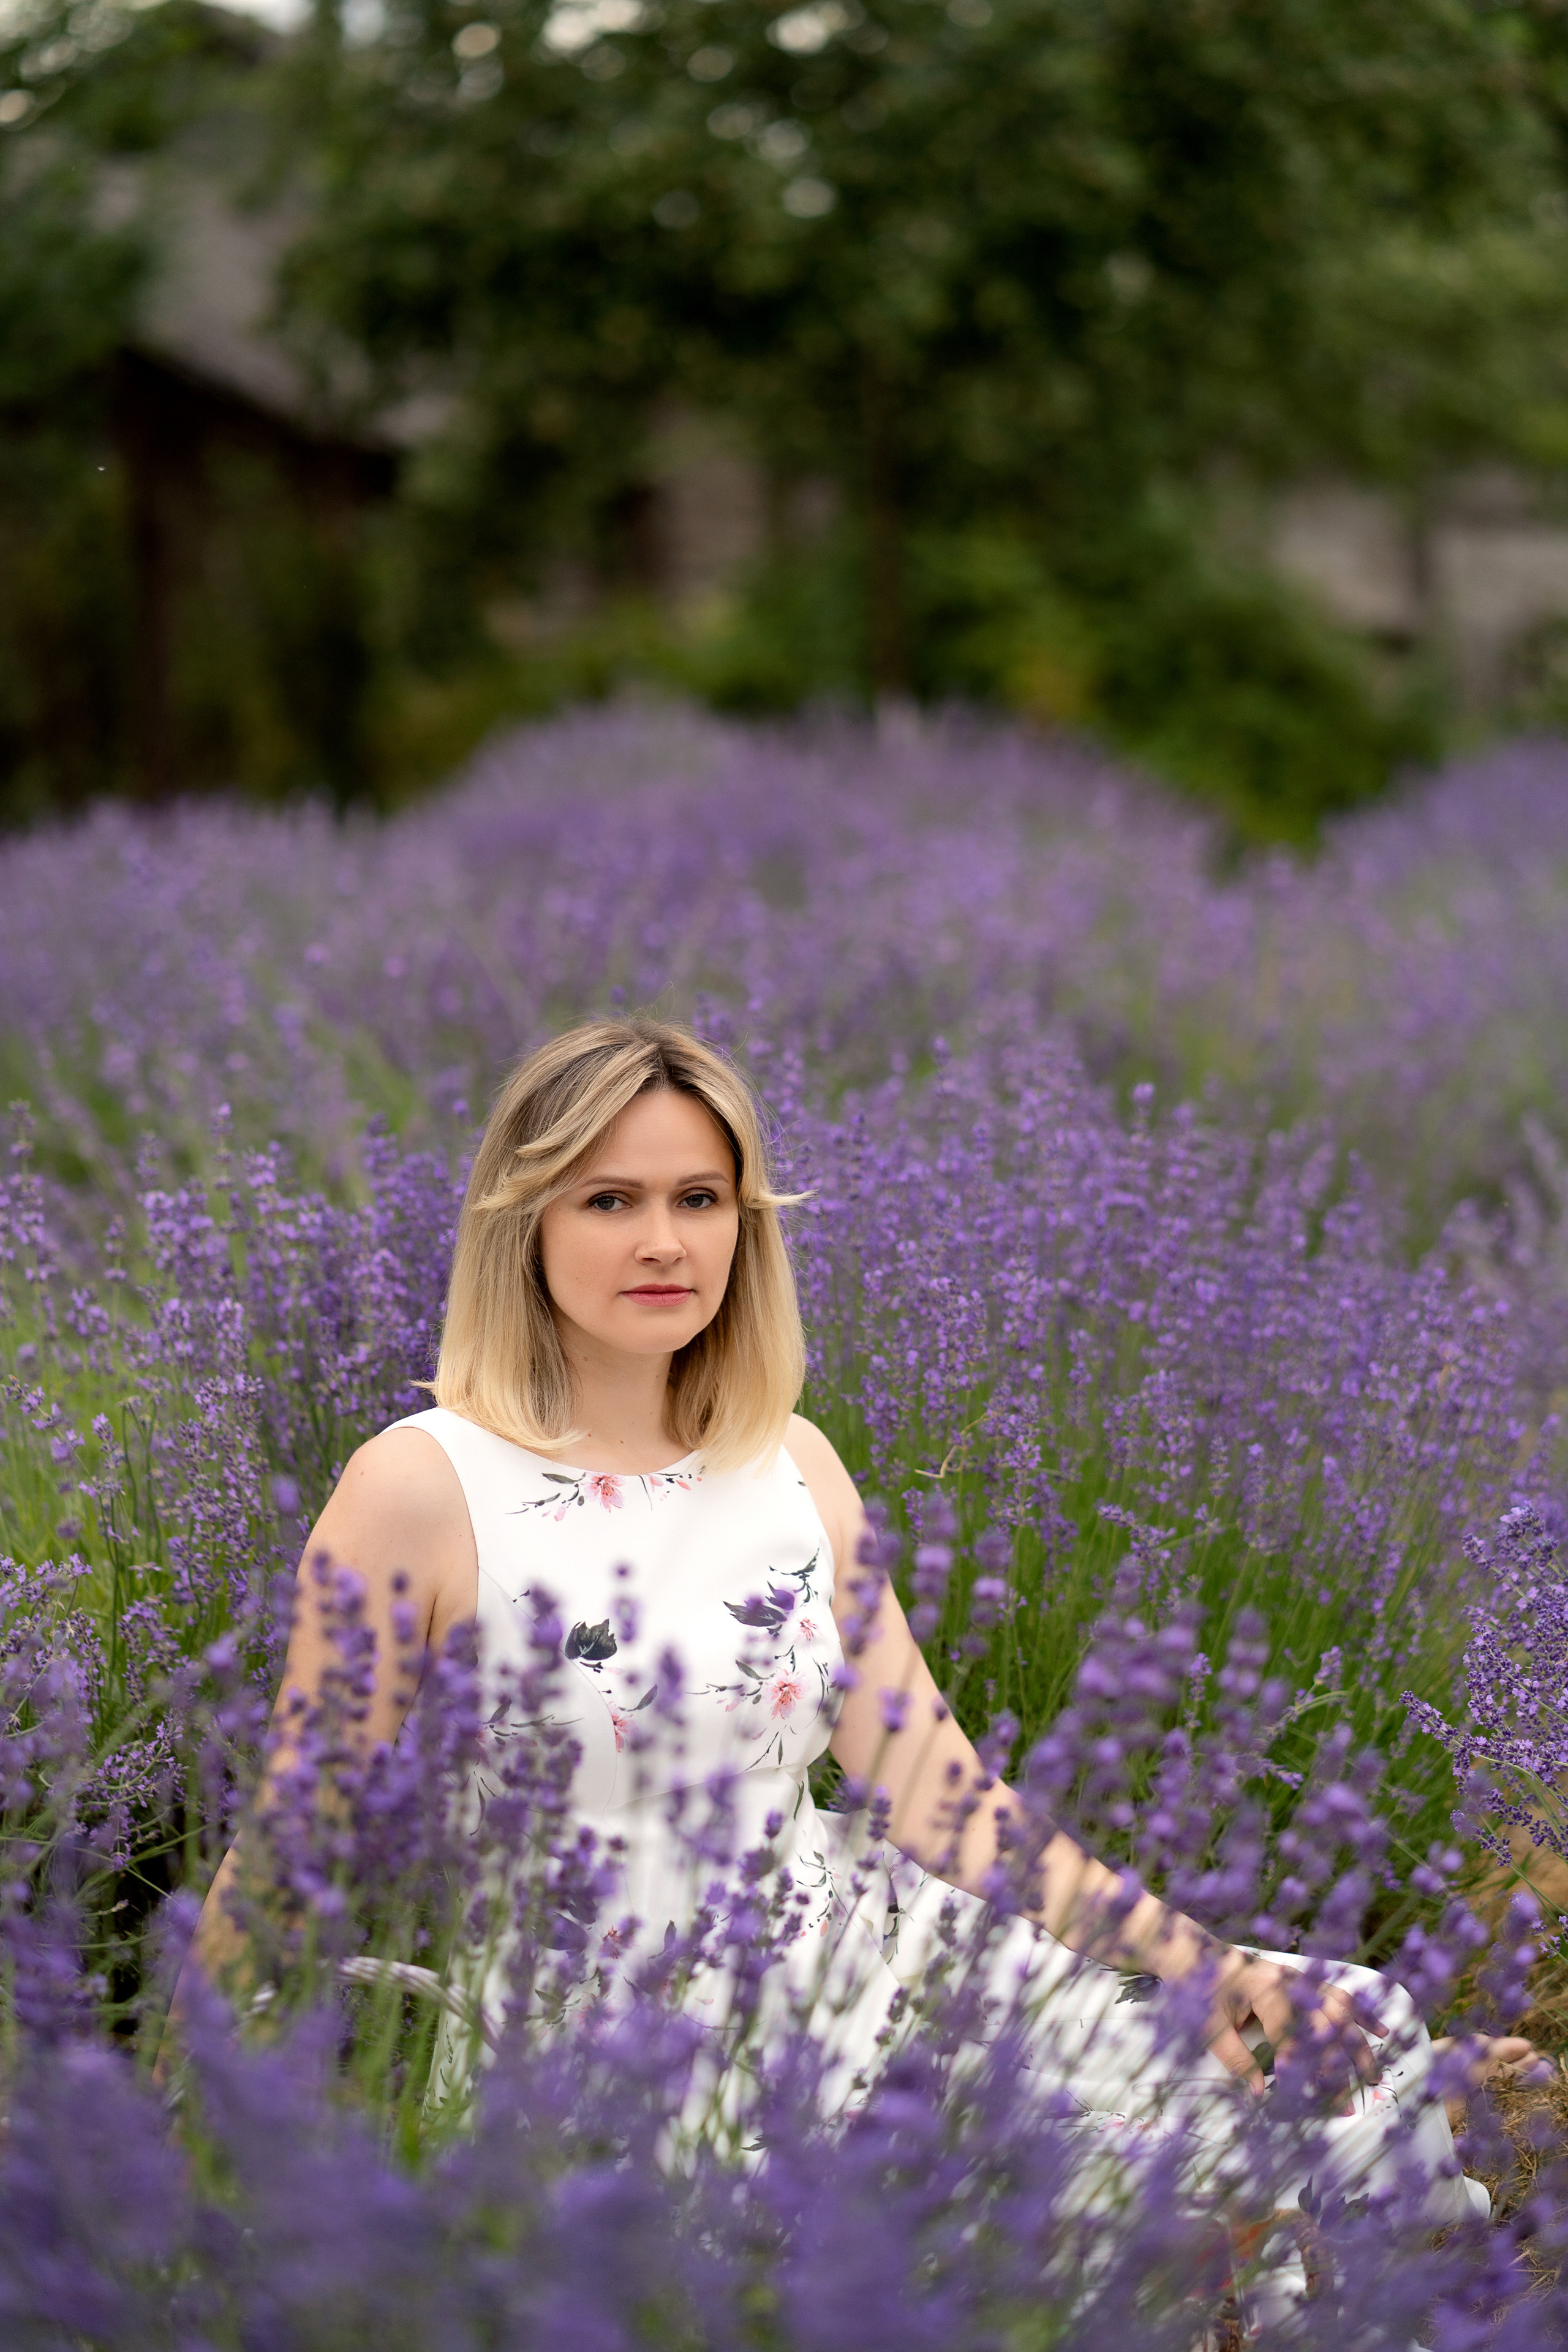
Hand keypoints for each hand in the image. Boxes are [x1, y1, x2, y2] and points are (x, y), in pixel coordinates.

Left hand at [1205, 1949, 1380, 2100]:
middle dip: (1335, 2065)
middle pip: (1322, 2023)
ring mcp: (1299, 1978)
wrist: (1194, 1951)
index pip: (1288, 2027)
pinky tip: (1381, 2032)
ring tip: (1372, 2076)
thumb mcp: (1208, 2025)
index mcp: (1262, 1985)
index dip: (1296, 2059)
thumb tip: (1259, 2093)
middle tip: (1344, 2100)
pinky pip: (1338, 1996)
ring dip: (1357, 2044)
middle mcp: (1288, 1979)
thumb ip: (1235, 2059)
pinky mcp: (1303, 1980)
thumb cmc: (1199, 1987)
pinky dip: (1361, 2014)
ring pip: (1339, 2010)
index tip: (1301, 2087)